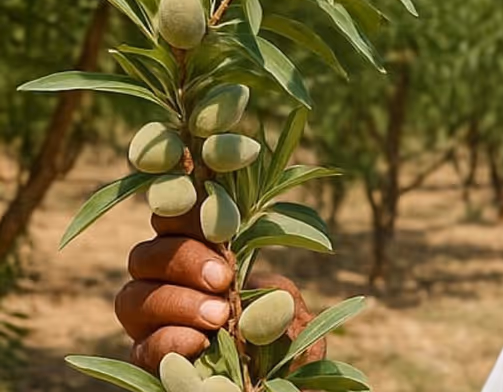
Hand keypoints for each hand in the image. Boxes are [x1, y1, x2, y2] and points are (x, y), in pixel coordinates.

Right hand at [117, 208, 324, 371]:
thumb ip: (272, 290)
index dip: (182, 211)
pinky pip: (142, 346)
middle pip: (145, 255)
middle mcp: (167, 284)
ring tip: (218, 316)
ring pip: (132, 298)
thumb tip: (249, 283)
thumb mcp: (289, 310)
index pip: (173, 220)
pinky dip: (169, 340)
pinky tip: (200, 342)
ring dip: (176, 302)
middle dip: (183, 260)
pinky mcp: (150, 361)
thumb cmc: (285, 342)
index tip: (215, 220)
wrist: (283, 386)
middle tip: (222, 279)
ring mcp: (152, 323)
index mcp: (201, 257)